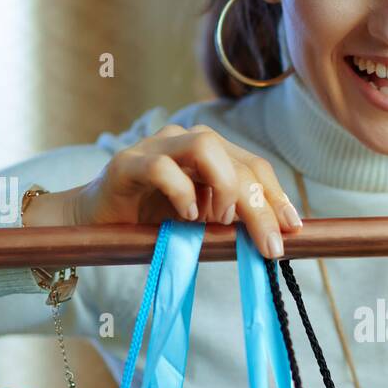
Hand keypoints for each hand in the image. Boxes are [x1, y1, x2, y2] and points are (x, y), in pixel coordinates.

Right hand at [24, 124, 302, 257]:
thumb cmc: (150, 221)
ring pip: (206, 148)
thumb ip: (230, 222)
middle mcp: (186, 141)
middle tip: (269, 246)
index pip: (254, 167)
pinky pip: (162, 168)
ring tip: (216, 222)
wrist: (93, 220)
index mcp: (210, 154)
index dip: (277, 196)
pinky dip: (181, 194)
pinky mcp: (127, 163)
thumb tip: (274, 239)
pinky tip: (186, 218)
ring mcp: (156, 147)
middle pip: (237, 162)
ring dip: (223, 189)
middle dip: (260, 206)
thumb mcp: (200, 223)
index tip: (294, 228)